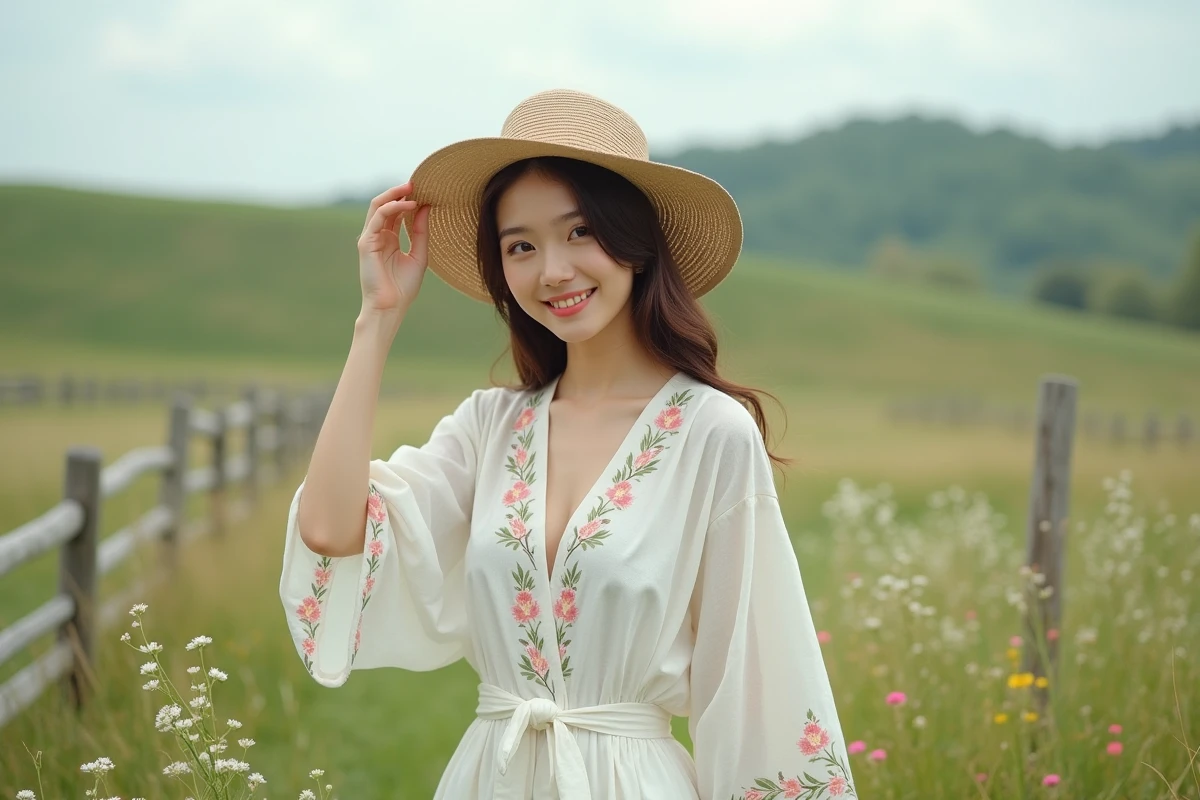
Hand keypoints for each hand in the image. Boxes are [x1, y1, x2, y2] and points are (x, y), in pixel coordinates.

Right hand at [356, 182, 430, 320]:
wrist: (391, 307)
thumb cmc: (404, 287)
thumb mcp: (419, 255)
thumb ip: (421, 231)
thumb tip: (426, 206)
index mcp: (389, 239)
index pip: (396, 212)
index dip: (408, 200)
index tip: (425, 190)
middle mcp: (378, 236)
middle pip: (385, 205)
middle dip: (400, 192)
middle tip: (417, 183)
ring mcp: (370, 238)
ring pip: (378, 206)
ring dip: (395, 195)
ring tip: (412, 188)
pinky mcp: (366, 243)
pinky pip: (377, 218)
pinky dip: (392, 208)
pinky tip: (409, 205)